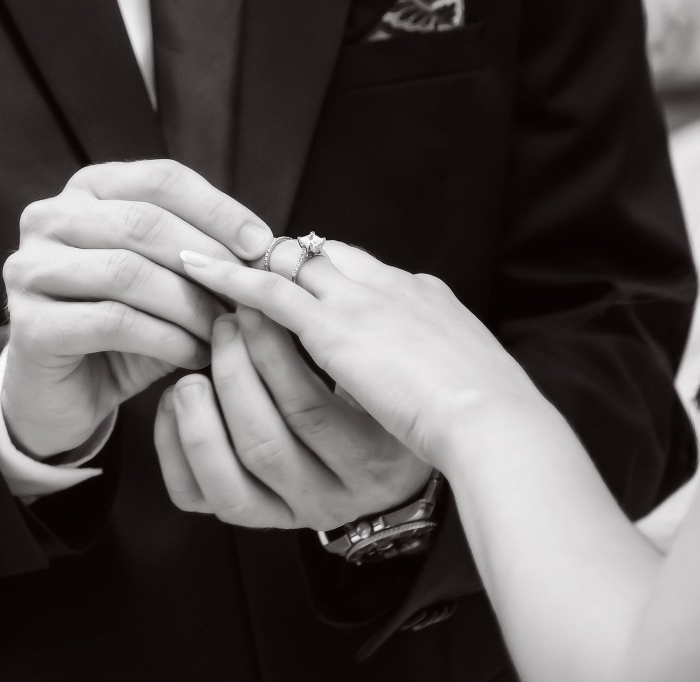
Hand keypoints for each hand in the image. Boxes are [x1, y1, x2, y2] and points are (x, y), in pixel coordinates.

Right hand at [2, 160, 273, 456]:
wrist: (66, 396)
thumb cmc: (125, 332)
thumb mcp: (169, 283)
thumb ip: (203, 258)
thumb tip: (267, 250)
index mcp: (88, 192)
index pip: (161, 179)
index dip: (217, 209)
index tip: (262, 244)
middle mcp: (49, 219)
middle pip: (144, 222)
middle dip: (208, 258)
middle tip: (250, 293)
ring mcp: (30, 269)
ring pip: (128, 272)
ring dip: (190, 304)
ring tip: (225, 330)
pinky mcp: (29, 325)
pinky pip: (113, 322)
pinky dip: (166, 339)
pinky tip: (194, 356)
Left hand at [153, 309, 431, 529]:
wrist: (405, 467)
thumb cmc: (393, 399)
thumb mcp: (389, 365)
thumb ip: (353, 321)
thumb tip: (301, 254)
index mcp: (372, 458)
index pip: (310, 408)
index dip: (270, 350)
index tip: (252, 300)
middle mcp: (332, 496)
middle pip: (264, 441)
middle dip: (234, 371)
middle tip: (224, 321)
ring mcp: (289, 512)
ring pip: (230, 472)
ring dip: (203, 409)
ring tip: (195, 363)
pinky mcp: (253, 518)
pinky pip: (198, 494)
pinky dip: (176, 444)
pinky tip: (176, 401)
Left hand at [176, 241, 547, 469]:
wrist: (495, 419)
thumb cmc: (484, 407)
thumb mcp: (457, 369)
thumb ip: (427, 355)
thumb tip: (407, 357)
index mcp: (420, 295)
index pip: (359, 263)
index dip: (320, 267)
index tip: (292, 273)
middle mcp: (388, 285)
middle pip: (321, 255)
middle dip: (279, 260)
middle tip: (238, 264)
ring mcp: (361, 302)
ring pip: (290, 268)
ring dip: (249, 268)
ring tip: (211, 276)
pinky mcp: (335, 327)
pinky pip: (270, 294)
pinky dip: (234, 279)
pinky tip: (204, 275)